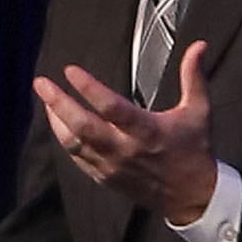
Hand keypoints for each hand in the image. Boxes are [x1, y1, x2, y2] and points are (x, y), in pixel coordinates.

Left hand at [33, 43, 219, 223]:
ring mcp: (113, 166)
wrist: (192, 197)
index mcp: (148, 130)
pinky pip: (78, 158)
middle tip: (41, 83)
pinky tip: (60, 125)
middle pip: (82, 126)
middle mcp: (126, 149)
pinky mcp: (106, 178)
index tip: (70, 70)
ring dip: (56, 121)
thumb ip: (193, 77)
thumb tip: (198, 45)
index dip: (88, 87)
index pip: (111, 106)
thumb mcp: (199, 111)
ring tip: (46, 100)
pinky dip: (66, 140)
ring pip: (74, 143)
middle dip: (58, 102)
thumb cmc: (195, 150)